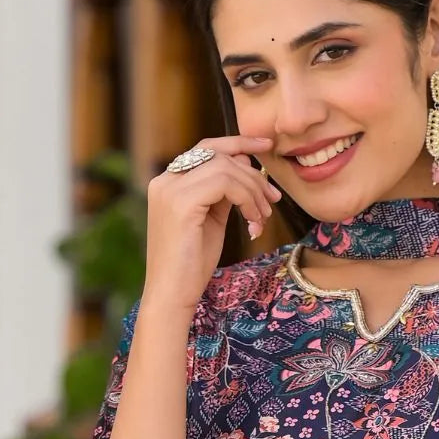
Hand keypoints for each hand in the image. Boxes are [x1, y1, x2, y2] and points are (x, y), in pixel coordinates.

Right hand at [143, 135, 281, 312]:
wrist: (172, 295)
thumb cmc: (191, 265)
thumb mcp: (211, 221)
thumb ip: (223, 193)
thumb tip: (246, 168)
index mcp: (169, 182)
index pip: (206, 148)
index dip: (238, 143)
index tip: (267, 147)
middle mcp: (165, 180)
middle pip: (219, 155)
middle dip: (253, 174)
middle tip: (273, 201)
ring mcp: (170, 190)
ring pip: (225, 168)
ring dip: (253, 191)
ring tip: (261, 219)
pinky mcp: (181, 203)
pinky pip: (225, 184)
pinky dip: (247, 200)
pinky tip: (253, 223)